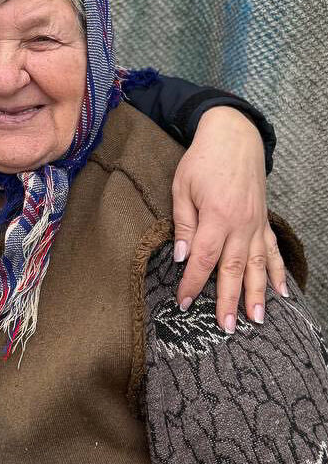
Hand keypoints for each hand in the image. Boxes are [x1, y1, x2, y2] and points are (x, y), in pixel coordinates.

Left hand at [171, 106, 285, 330]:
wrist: (234, 136)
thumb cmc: (202, 161)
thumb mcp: (182, 188)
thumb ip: (183, 224)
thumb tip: (182, 256)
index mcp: (216, 216)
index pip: (203, 259)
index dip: (193, 283)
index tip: (183, 303)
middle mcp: (240, 224)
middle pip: (233, 269)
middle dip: (229, 300)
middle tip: (226, 327)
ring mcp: (255, 224)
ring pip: (257, 265)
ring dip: (258, 294)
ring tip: (257, 319)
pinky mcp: (262, 221)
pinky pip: (272, 251)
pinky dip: (277, 272)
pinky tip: (281, 292)